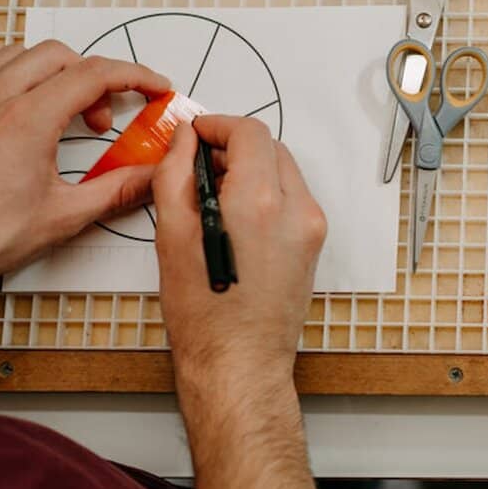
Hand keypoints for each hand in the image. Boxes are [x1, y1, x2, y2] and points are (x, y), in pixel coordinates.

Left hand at [0, 42, 167, 332]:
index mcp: (26, 120)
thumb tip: (150, 177)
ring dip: (55, 73)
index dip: (135, 76)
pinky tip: (26, 114)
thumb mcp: (63, 216)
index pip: (94, 74)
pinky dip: (19, 80)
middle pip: (61, 55)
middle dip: (95, 78)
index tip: (152, 86)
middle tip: (103, 118)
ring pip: (22, 55)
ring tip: (64, 111)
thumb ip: (118, 190)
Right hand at [153, 115, 325, 400]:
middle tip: (198, 163)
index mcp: (258, 203)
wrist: (239, 362)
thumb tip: (184, 141)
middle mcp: (295, 209)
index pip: (249, 133)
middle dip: (234, 146)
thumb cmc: (203, 313)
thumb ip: (177, 175)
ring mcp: (311, 226)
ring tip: (213, 193)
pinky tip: (236, 216)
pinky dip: (265, 192)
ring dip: (251, 168)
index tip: (195, 135)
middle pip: (270, 148)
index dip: (217, 126)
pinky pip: (291, 197)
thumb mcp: (172, 236)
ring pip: (283, 171)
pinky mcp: (314, 242)